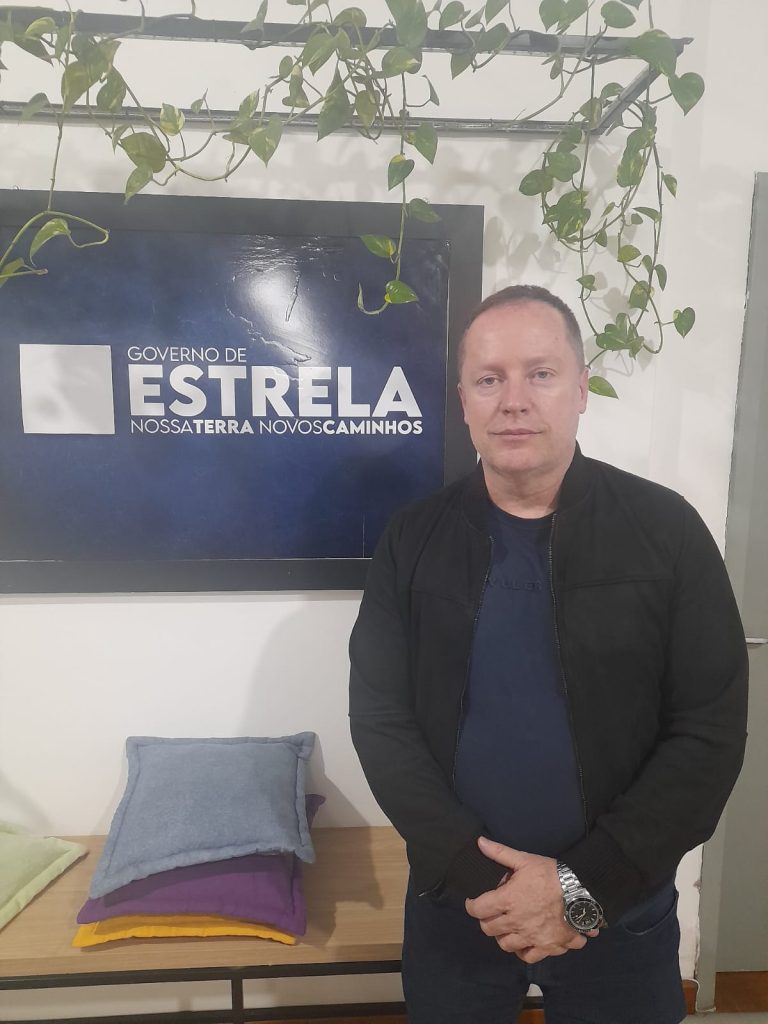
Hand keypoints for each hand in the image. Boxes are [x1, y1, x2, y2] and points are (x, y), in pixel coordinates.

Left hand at [465, 837, 597, 961]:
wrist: (581, 891)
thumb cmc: (551, 874)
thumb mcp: (525, 859)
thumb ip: (500, 853)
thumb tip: (480, 842)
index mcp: (508, 900)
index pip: (478, 909)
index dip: (471, 906)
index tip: (473, 903)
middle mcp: (516, 922)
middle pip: (489, 929)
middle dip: (486, 920)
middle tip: (492, 913)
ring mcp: (532, 937)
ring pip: (506, 945)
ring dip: (503, 936)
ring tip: (508, 927)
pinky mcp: (547, 947)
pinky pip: (528, 957)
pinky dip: (524, 951)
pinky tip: (525, 942)